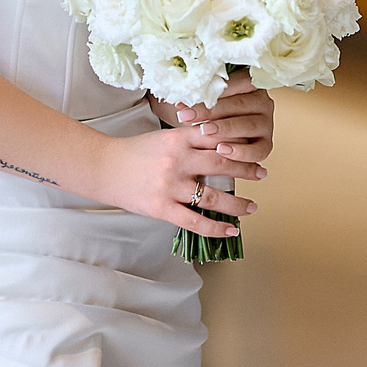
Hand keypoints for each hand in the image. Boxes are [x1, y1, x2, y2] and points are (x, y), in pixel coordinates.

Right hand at [100, 123, 257, 238]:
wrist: (103, 167)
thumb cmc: (135, 152)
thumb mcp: (164, 137)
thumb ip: (190, 139)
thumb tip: (221, 144)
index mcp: (179, 138)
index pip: (218, 137)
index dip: (240, 143)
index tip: (256, 149)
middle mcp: (178, 160)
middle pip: (223, 163)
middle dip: (247, 170)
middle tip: (263, 173)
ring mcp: (170, 186)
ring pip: (213, 196)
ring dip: (238, 204)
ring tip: (252, 207)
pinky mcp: (162, 208)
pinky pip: (195, 221)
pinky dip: (216, 228)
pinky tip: (230, 229)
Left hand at [154, 73, 276, 170]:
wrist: (217, 132)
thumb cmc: (210, 113)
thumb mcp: (203, 103)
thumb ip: (197, 100)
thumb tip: (181, 103)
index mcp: (251, 84)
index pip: (231, 86)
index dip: (207, 94)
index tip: (183, 104)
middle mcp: (263, 102)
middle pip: (239, 105)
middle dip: (211, 112)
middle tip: (189, 118)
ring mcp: (267, 124)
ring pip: (248, 126)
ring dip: (225, 130)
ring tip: (204, 132)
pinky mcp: (266, 145)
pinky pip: (257, 151)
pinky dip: (240, 152)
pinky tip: (222, 150)